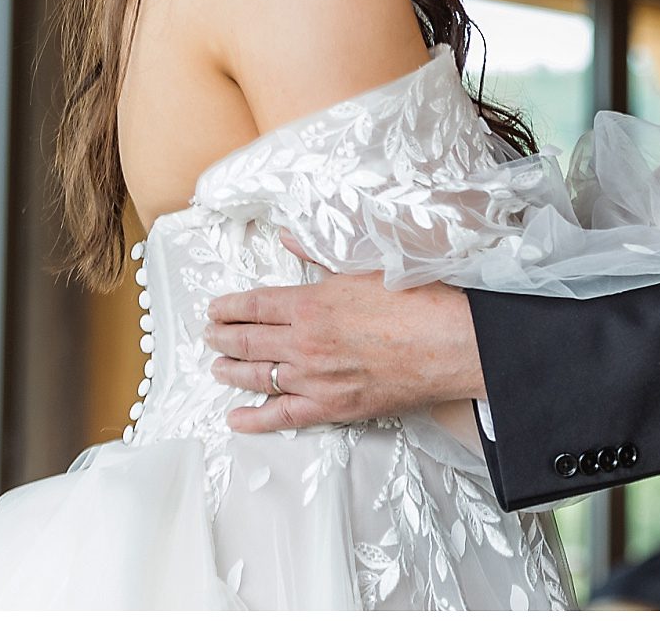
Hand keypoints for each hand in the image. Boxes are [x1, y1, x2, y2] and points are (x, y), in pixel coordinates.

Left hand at [203, 233, 484, 433]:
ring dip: (230, 371)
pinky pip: (281, 416)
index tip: (215, 308)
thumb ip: (319, 256)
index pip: (254, 304)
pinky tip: (236, 417)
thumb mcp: (365, 265)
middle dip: (221, 337)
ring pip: (257, 376)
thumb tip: (289, 239)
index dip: (229, 306)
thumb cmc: (417, 302)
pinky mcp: (331, 407)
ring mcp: (314, 378)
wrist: (450, 345)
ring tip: (216, 366)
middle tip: (208, 334)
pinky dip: (254, 419)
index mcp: (311, 303)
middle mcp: (304, 342)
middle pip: (248, 340)